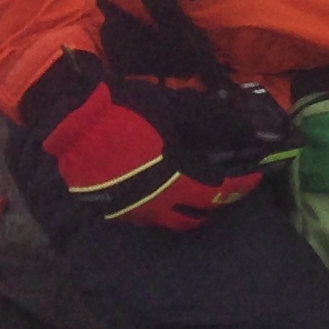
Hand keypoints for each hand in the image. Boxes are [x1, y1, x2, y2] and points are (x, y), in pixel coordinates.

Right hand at [22, 54, 281, 231]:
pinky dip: (161, 207)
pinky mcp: (112, 208)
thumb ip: (212, 119)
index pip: (222, 191)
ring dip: (188, 211)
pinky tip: (162, 190)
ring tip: (196, 192)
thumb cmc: (126, 111)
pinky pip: (146, 215)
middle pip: (197, 216)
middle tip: (227, 188)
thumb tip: (245, 129)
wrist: (71, 122)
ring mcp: (132, 209)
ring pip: (170, 221)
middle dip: (216, 204)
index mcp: (178, 177)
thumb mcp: (175, 107)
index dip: (243, 184)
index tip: (256, 176)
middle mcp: (158, 202)